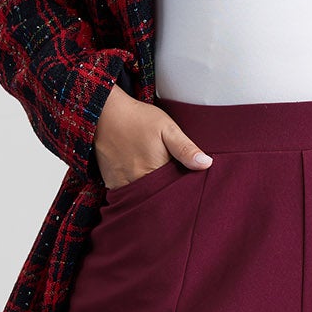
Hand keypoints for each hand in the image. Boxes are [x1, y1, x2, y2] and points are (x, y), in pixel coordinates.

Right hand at [93, 85, 212, 189]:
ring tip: (157, 187)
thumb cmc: (139, 119)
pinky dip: (134, 194)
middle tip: (172, 190)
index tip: (187, 189)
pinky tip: (141, 184)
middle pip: (157, 199)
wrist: (105, 112)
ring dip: (150, 197)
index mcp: (155, 170)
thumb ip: (185, 149)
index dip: (182, 192)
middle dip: (166, 198)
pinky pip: (126, 195)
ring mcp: (123, 184)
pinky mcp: (111, 183)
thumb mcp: (167, 128)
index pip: (174, 192)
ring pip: (142, 199)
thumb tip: (206, 164)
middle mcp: (138, 181)